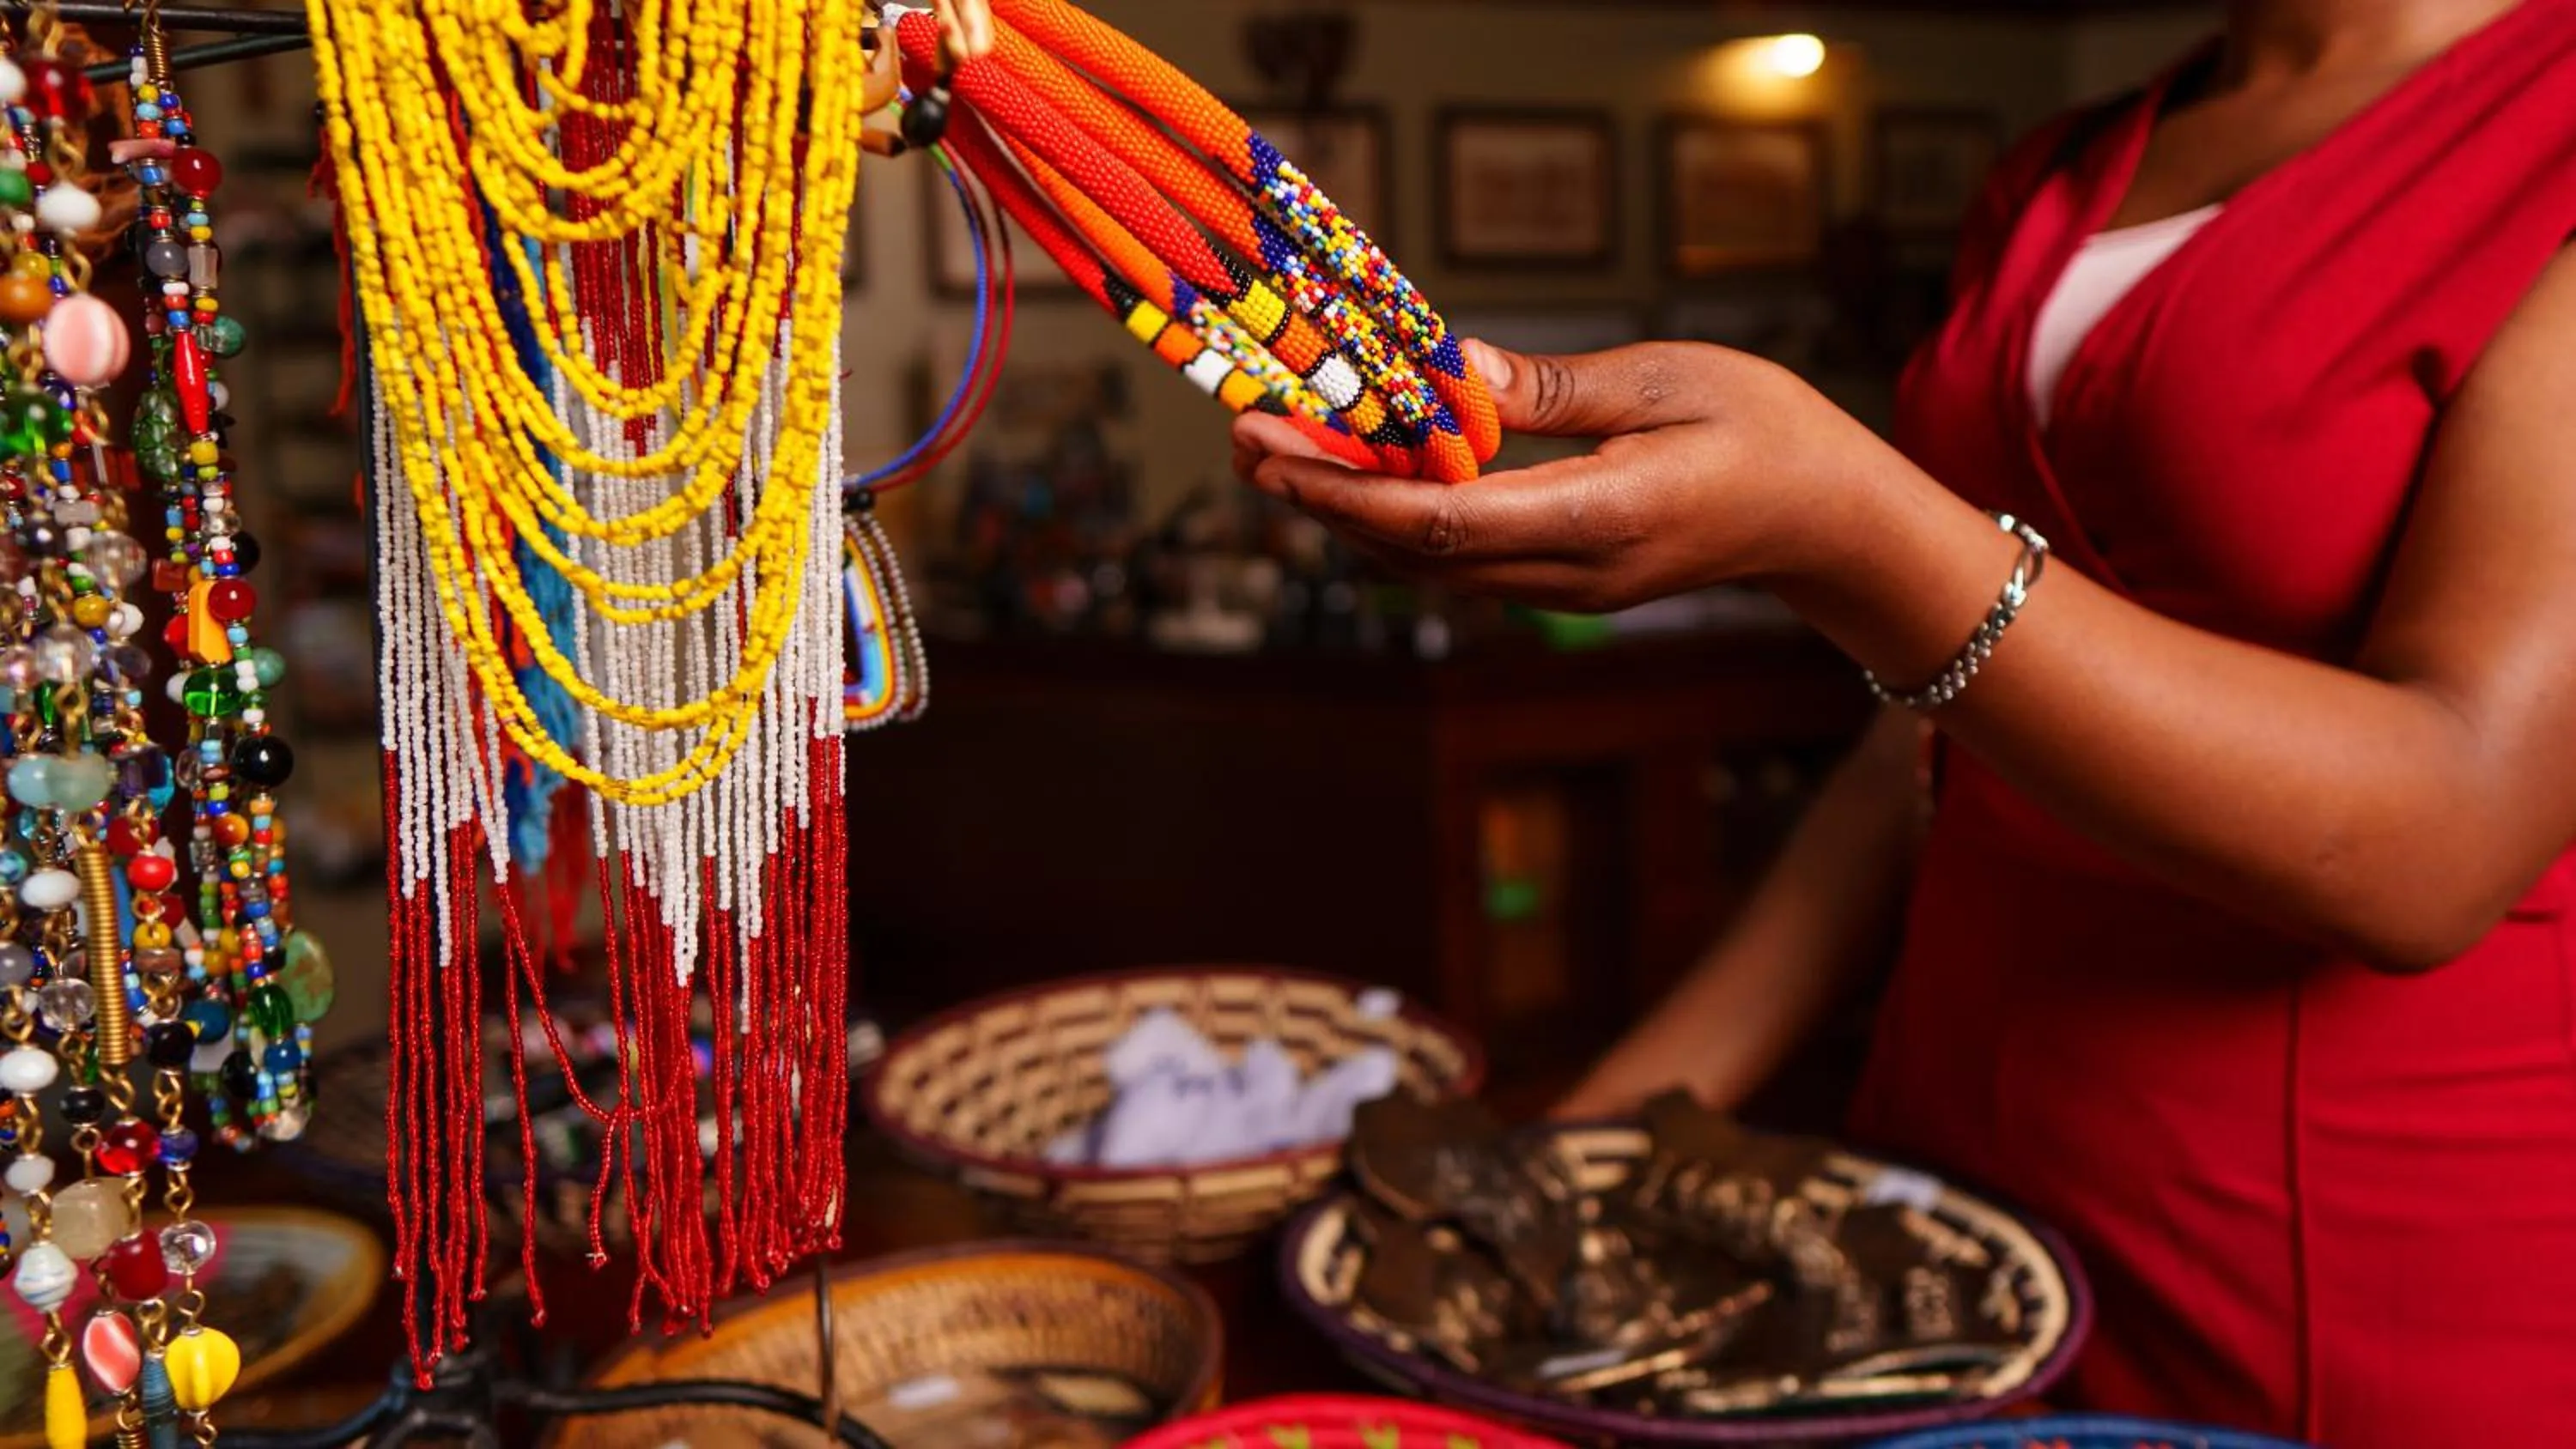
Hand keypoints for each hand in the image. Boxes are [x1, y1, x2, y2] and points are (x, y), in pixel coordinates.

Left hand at [1231, 339, 1881, 613]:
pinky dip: (1398, 519)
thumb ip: (1554, 388)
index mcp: (1602, 518)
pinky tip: (1358, 474)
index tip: (1278, 457)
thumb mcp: (1669, 380)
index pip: (1447, 519)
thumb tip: (1452, 373)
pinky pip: (1460, 560)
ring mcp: (1565, 589)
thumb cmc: (1768, 432)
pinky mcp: (1563, 583)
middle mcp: (1572, 572)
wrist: (1828, 520)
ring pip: (1429, 564)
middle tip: (1246, 440)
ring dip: (1348, 512)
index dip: (1350, 492)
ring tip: (1277, 453)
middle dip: (1323, 500)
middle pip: (1416, 550)